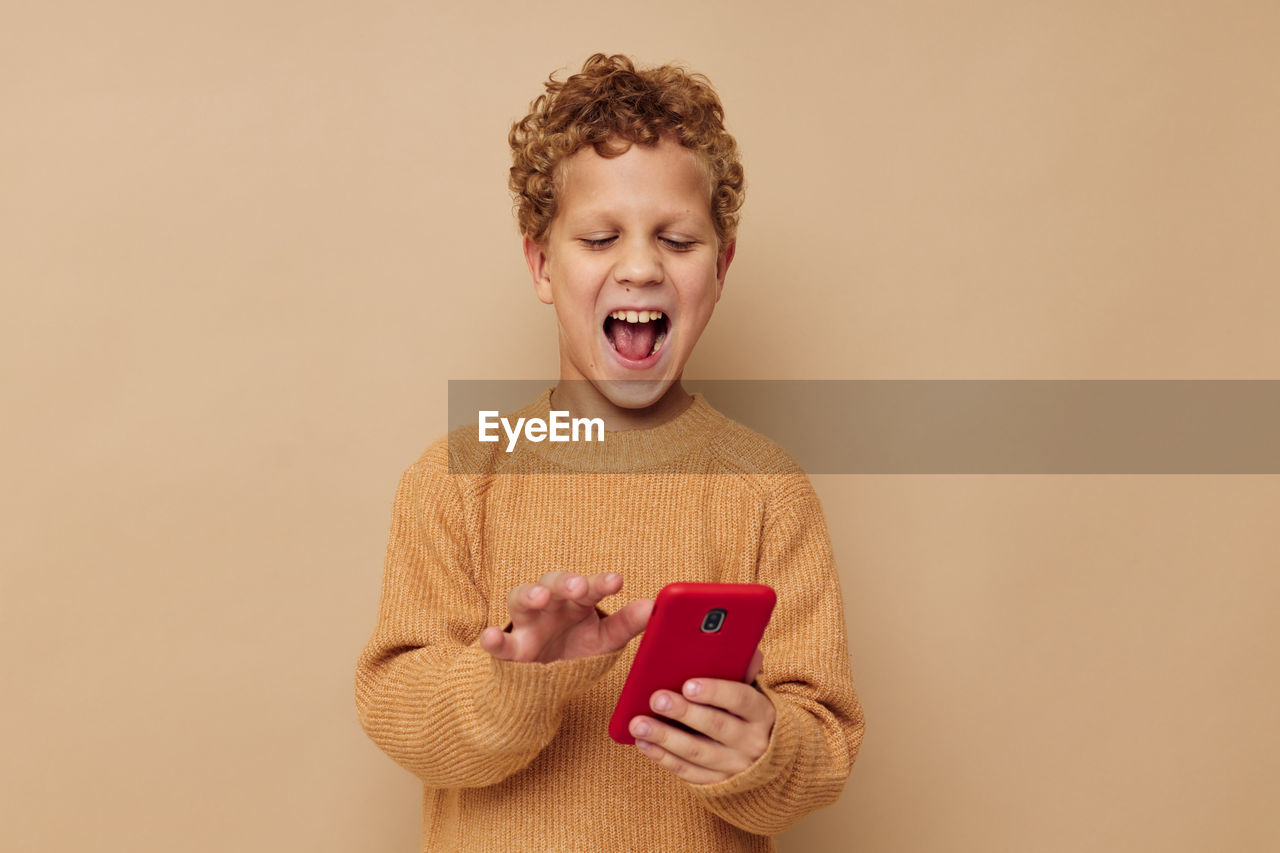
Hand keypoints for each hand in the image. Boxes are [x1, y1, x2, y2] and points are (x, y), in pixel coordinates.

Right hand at [479, 571, 652, 662]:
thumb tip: (654, 606)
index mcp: (576, 603)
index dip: (600, 583)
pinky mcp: (510, 650)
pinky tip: (490, 636)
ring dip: (529, 595)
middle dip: (565, 582)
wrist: (545, 683)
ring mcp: (526, 625)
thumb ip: (628, 624)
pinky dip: (491, 639)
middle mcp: (550, 607)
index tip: (616, 582)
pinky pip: (498, 643)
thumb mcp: (606, 640)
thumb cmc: (577, 649)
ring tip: (540, 598)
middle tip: (578, 587)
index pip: (588, 587)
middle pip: (552, 583)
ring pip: (520, 600)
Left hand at [629, 648, 774, 783]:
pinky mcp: (717, 783)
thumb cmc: (750, 710)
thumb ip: (746, 667)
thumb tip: (743, 646)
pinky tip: (643, 742)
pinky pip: (688, 771)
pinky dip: (663, 757)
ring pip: (697, 752)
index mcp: (763, 712)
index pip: (741, 699)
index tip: (688, 684)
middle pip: (715, 726)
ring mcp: (735, 766)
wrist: (767, 755)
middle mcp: (752, 742)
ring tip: (638, 723)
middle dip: (683, 712)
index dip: (715, 692)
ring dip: (665, 736)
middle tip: (656, 698)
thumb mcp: (755, 689)